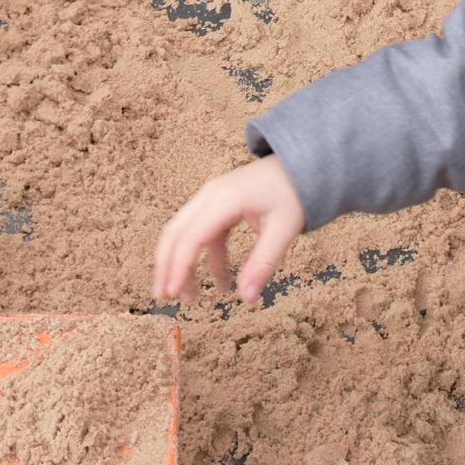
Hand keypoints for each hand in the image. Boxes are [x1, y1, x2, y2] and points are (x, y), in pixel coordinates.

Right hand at [153, 157, 305, 304]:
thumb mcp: (283, 230)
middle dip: (166, 266)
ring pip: (183, 233)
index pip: (191, 236)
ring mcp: (210, 198)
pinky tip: (221, 282)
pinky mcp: (217, 205)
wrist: (300, 165)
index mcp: (224, 199)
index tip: (171, 293)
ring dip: (181, 264)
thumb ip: (263, 264)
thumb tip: (247, 299)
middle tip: (163, 298)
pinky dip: (204, 258)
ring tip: (190, 298)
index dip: (178, 266)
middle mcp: (209, 196)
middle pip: (175, 232)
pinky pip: (201, 233)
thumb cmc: (293, 194)